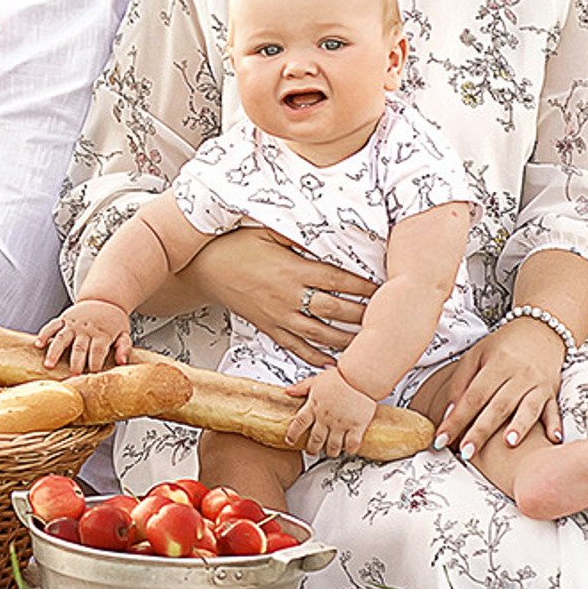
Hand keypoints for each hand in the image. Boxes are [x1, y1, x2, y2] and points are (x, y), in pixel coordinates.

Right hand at [36, 299, 130, 373]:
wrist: (104, 299)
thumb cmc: (113, 322)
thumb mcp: (124, 334)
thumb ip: (124, 347)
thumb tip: (122, 362)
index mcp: (102, 334)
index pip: (98, 351)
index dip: (95, 365)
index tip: (92, 377)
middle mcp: (86, 329)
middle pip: (79, 347)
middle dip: (75, 363)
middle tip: (72, 377)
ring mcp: (73, 324)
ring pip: (62, 338)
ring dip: (54, 352)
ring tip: (48, 365)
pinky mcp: (64, 319)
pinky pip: (52, 325)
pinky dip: (44, 334)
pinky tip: (38, 344)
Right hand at [193, 226, 373, 366]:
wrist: (202, 270)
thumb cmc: (233, 247)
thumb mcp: (264, 230)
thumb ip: (295, 232)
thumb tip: (322, 226)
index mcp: (291, 270)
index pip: (337, 280)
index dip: (363, 286)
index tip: (383, 289)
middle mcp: (288, 296)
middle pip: (334, 310)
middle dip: (363, 314)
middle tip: (386, 317)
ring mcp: (278, 316)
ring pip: (319, 334)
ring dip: (346, 340)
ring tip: (368, 342)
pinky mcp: (268, 328)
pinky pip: (295, 346)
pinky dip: (315, 357)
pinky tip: (332, 362)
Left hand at [284, 366, 376, 459]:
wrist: (360, 377)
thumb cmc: (341, 377)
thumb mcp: (317, 379)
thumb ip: (302, 387)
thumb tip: (289, 390)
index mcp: (314, 406)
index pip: (299, 424)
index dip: (293, 434)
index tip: (290, 440)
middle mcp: (326, 417)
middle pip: (315, 438)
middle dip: (312, 448)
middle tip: (311, 451)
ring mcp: (341, 423)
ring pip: (332, 445)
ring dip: (330, 451)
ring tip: (330, 452)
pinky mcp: (357, 426)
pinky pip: (352, 443)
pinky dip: (349, 449)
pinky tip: (349, 450)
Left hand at [431, 317, 566, 460]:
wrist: (540, 330)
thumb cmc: (503, 346)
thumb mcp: (477, 355)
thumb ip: (461, 382)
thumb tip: (450, 412)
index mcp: (496, 365)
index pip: (472, 396)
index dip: (456, 418)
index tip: (442, 438)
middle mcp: (518, 375)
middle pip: (498, 406)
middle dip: (481, 431)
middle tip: (467, 452)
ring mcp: (538, 384)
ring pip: (528, 407)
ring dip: (519, 426)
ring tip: (508, 444)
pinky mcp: (552, 391)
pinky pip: (554, 409)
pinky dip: (554, 424)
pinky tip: (552, 438)